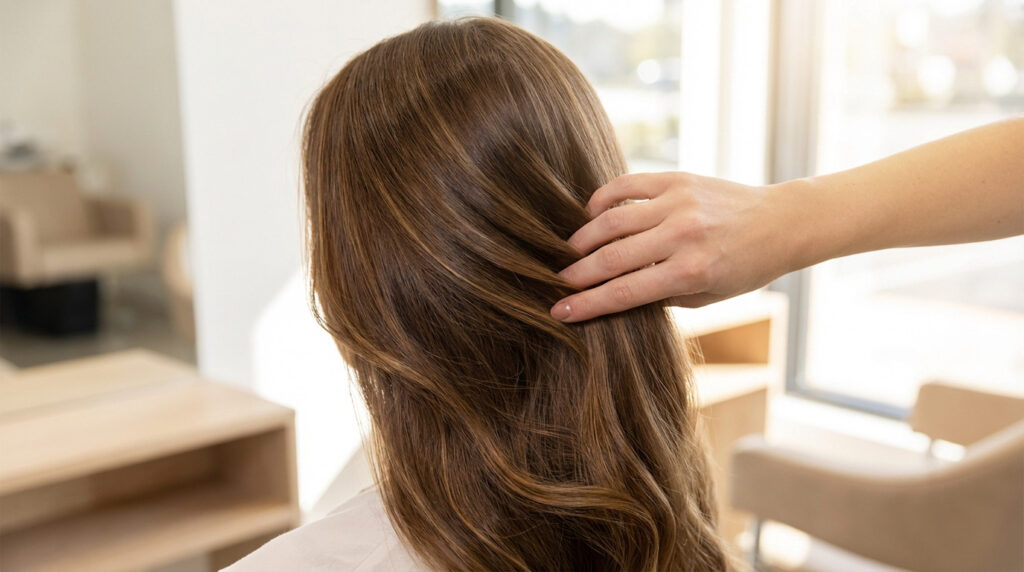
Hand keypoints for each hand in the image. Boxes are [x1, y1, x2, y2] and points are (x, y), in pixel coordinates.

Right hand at [550, 172, 801, 321]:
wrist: (781, 223)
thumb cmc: (745, 268)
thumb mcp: (707, 297)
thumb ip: (661, 295)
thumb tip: (612, 292)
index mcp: (691, 273)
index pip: (624, 293)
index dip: (586, 304)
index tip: (559, 311)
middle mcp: (682, 236)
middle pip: (611, 258)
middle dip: (576, 273)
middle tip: (555, 282)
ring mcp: (678, 203)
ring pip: (612, 220)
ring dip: (583, 238)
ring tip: (569, 251)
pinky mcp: (677, 179)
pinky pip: (626, 185)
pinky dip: (602, 199)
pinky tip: (591, 214)